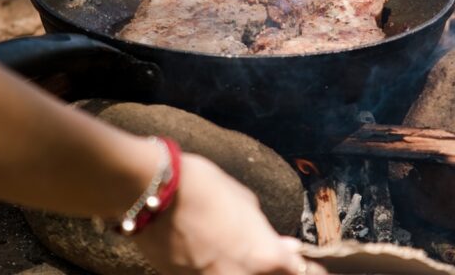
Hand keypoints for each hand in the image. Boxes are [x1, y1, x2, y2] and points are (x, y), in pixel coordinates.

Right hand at [134, 154, 325, 274]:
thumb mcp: (245, 203)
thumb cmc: (203, 188)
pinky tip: (212, 256)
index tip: (299, 261)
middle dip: (273, 268)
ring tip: (231, 251)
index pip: (298, 272)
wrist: (154, 193)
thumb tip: (284, 247)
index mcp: (265, 256)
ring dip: (242, 267)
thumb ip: (264, 232)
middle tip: (268, 256)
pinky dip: (216, 269)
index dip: (301, 265)